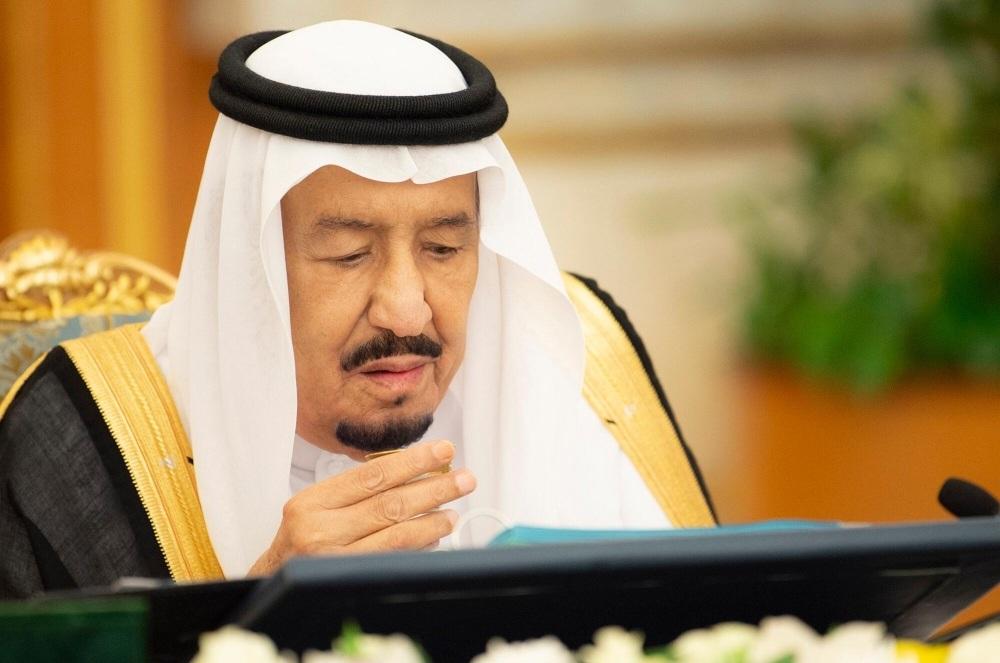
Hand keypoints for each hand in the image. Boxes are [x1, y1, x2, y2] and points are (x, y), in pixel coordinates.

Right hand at [248, 440, 474, 575]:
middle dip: (434, 489)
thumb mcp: (317, 505)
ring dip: (432, 521)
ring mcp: (333, 561)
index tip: (443, 451)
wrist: (271, 581)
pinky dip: (418, 546)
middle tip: (464, 478)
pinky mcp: (348, 581)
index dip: (413, 461)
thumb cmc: (302, 537)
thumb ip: (358, 489)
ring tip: (454, 510)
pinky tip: (435, 537)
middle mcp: (319, 530)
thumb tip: (416, 470)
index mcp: (312, 501)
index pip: (373, 475)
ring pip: (395, 536)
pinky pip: (393, 560)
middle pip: (390, 504)